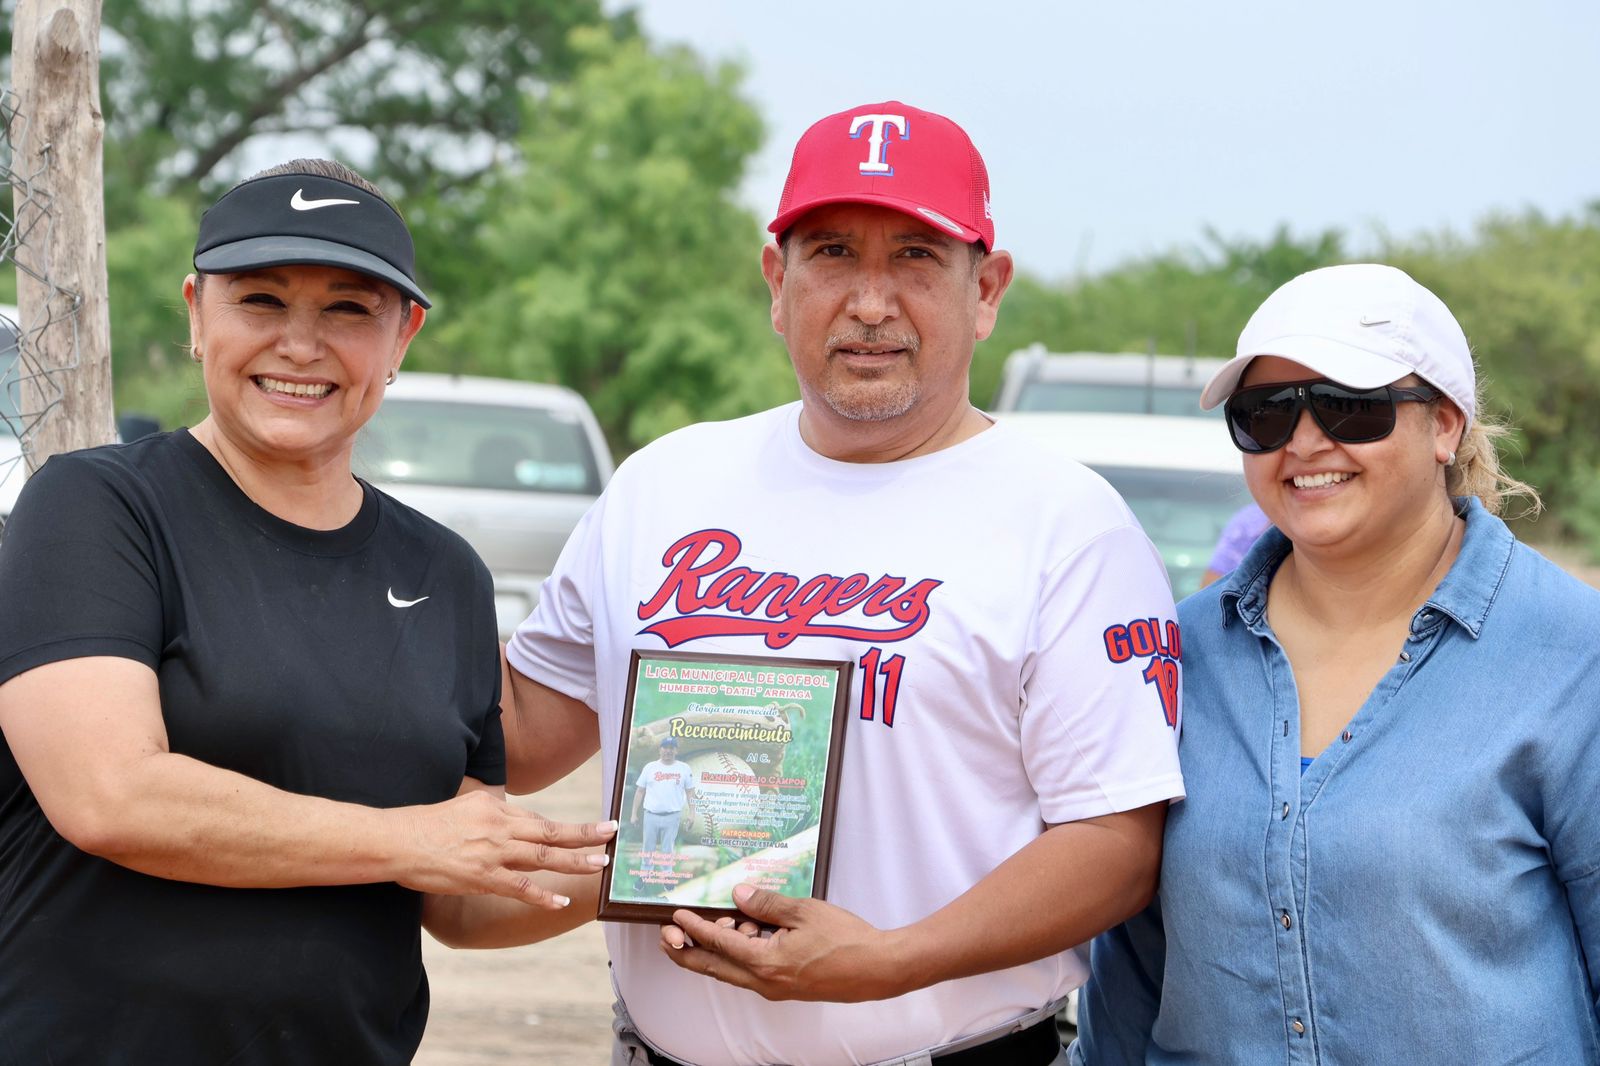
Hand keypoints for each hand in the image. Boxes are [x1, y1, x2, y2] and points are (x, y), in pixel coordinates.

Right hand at [394, 790, 615, 908]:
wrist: (397, 840)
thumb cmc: (425, 824)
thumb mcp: (463, 805)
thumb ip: (488, 812)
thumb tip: (505, 816)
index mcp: (496, 807)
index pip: (537, 819)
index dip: (565, 828)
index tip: (588, 829)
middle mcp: (500, 825)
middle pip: (550, 830)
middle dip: (585, 832)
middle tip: (612, 832)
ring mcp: (493, 851)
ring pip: (543, 855)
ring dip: (575, 859)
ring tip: (600, 863)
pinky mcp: (482, 876)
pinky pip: (520, 887)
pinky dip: (543, 895)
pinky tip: (562, 900)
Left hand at [659, 884, 902, 1001]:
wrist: (876, 969)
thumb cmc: (846, 940)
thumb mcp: (803, 911)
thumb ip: (766, 904)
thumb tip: (737, 895)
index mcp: (765, 962)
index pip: (718, 944)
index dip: (694, 929)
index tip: (676, 917)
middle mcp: (764, 981)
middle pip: (712, 968)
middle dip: (686, 952)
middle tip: (666, 936)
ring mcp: (774, 987)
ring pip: (730, 971)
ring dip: (713, 952)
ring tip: (707, 926)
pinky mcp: (785, 986)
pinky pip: (750, 972)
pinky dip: (737, 956)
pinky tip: (742, 935)